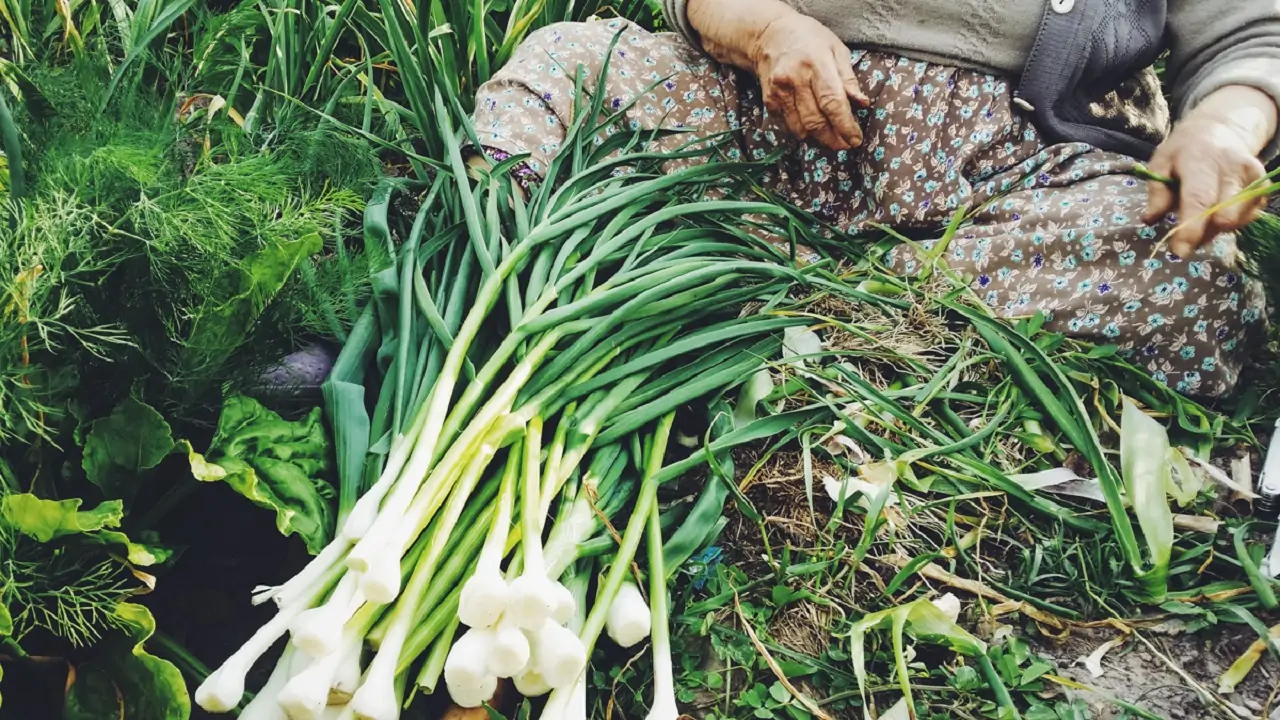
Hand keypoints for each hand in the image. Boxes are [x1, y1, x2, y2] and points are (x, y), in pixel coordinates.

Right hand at [748, 12, 867, 150]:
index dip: (845, 125)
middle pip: (816, 121)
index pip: (832, 102)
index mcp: (817, 64)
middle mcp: (795, 79)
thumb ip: (849, 78)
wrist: (769, 34)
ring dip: (817, 139)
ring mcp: (779, 91)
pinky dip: (801, 131)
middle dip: (833, 139)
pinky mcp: (769, 100)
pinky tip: (811, 129)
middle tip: (845, 145)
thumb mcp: (836, 49)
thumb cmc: (810, 39)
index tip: (855, 139)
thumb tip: (863, 103)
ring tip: (830, 139)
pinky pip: (787, 125)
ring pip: (800, 128)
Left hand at [1144, 86, 1275, 257]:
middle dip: (1203, 234)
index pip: (1199, 199)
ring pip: (1237, 220)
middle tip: (1184, 238)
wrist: (1217, 131)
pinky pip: (1247, 217)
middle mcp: (1233, 168)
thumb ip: (1157, 192)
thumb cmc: (1182, 153)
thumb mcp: (1160, 164)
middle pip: (1224, 214)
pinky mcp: (1262, 186)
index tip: (1179, 252)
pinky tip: (1214, 212)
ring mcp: (1252, 177)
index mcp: (1201, 161)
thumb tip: (1150, 219)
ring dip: (1214, 230)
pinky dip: (1229, 223)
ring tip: (1197, 217)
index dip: (1191, 229)